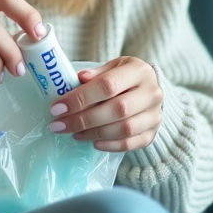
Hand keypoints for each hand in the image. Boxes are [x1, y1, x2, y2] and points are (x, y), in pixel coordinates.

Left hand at [47, 57, 162, 151]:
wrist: (148, 90)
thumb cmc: (124, 77)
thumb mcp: (112, 67)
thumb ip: (96, 73)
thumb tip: (78, 79)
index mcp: (139, 71)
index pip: (108, 85)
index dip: (80, 98)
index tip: (57, 108)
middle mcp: (152, 93)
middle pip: (117, 109)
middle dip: (83, 119)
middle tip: (59, 125)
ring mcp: (155, 115)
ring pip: (124, 129)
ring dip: (94, 133)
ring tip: (73, 133)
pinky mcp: (153, 133)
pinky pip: (130, 144)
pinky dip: (109, 145)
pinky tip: (92, 142)